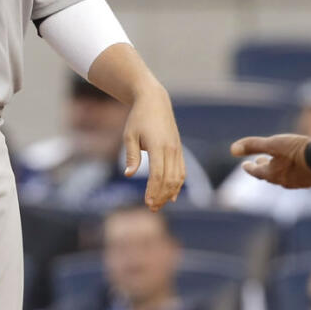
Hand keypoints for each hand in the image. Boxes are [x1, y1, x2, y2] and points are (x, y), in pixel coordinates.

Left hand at [122, 86, 185, 210]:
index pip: (158, 175)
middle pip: (170, 179)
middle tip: (151, 208)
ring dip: (169, 193)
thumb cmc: (138, 118)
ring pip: (178, 177)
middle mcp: (171, 149)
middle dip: (161, 196)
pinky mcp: (178, 149)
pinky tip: (172, 196)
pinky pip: (181, 171)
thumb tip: (128, 175)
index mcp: (158, 146)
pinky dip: (178, 185)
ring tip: (159, 205)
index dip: (153, 191)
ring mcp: (177, 149)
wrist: (154, 101)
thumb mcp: (130, 135)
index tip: (147, 203)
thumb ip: (131, 156)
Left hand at [230, 133, 310, 189]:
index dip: (250, 168)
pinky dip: (294, 172)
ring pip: (286, 178)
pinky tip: (299, 168)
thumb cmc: (298, 151)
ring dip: (280, 171)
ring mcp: (301, 183)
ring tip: (279, 165)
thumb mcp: (273, 143)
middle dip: (264, 169)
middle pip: (271, 176)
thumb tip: (232, 150)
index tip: (244, 165)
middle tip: (260, 162)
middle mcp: (286, 182)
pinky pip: (300, 178)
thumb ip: (253, 145)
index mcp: (274, 174)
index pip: (257, 172)